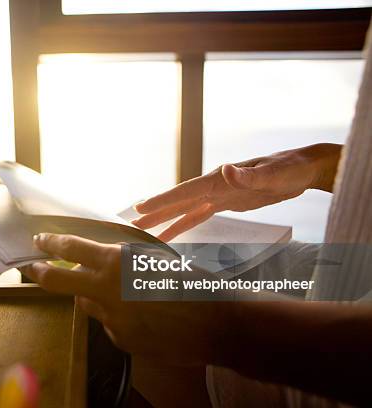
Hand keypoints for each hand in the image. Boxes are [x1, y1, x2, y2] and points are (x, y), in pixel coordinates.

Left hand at [22, 233, 230, 365]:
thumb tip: (101, 258)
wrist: (216, 323)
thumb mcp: (155, 257)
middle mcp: (107, 290)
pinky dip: (119, 318)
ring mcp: (112, 318)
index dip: (52, 243)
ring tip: (123, 294)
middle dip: (42, 272)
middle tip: (33, 268)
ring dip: (94, 296)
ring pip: (88, 304)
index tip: (40, 241)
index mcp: (117, 261)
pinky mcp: (122, 340)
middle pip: (59, 281)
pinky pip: (111, 324)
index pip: (72, 248)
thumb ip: (124, 258)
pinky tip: (143, 316)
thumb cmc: (192, 282)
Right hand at [133, 143, 341, 240]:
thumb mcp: (274, 172)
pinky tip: (170, 234)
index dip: (162, 201)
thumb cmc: (291, 168)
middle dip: (154, 213)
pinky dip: (182, 224)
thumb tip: (225, 170)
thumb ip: (250, 173)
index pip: (185, 192)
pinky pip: (198, 216)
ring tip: (142, 232)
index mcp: (219, 179)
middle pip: (177, 202)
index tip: (140, 208)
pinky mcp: (226, 203)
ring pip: (184, 210)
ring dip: (163, 221)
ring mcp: (218, 195)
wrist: (305, 168)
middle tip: (129, 224)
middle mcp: (214, 186)